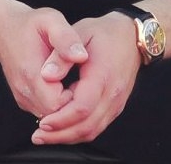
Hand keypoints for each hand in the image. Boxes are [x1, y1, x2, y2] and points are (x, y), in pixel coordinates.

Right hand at [0, 4, 88, 118]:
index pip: (58, 106)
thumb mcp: (50, 21)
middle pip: (55, 116)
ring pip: (50, 118)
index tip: (81, 81)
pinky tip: (63, 87)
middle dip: (72, 105)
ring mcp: (22, 97)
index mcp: (31, 73)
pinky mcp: (24, 100)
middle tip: (80, 83)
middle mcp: (24, 90)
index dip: (74, 98)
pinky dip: (57, 105)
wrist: (2, 29)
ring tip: (73, 84)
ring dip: (65, 106)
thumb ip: (66, 38)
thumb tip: (81, 56)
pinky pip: (44, 112)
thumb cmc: (29, 24)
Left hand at [31, 11, 140, 144]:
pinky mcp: (114, 106)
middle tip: (38, 136)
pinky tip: (62, 129)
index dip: (60, 118)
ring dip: (68, 137)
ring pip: (93, 130)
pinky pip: (97, 125)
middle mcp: (113, 95)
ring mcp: (116, 103)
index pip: (82, 108)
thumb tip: (46, 75)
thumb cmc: (104, 33)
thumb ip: (61, 55)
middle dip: (61, 134)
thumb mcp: (79, 33)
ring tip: (46, 136)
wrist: (131, 37)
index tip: (42, 122)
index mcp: (103, 76)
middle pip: (87, 126)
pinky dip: (78, 131)